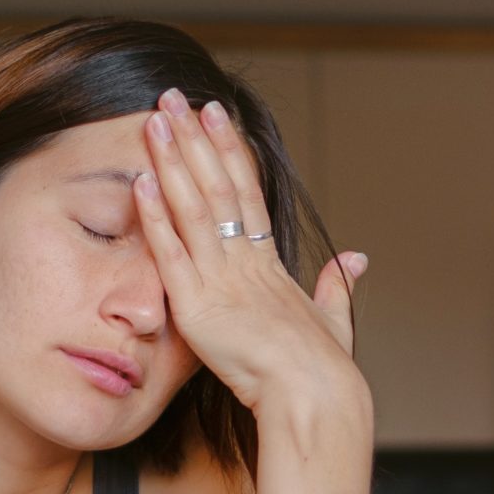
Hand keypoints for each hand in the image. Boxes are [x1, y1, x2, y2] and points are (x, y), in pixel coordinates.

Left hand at [134, 88, 368, 415]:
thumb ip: (336, 286)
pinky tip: (141, 181)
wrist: (316, 397)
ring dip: (173, 161)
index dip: (230, 151)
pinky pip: (172, 254)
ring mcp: (222, 281)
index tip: (217, 115)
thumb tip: (353, 259)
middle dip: (195, 138)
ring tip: (156, 119)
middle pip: (217, 186)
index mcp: (272, 265)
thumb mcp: (333, 319)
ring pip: (194, 208)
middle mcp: (245, 263)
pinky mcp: (200, 307)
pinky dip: (155, 217)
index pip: (247, 193)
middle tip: (173, 96)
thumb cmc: (324, 370)